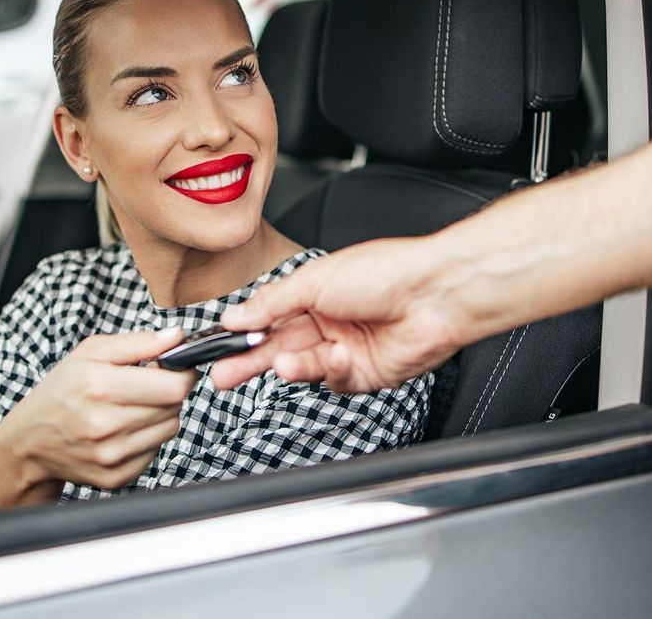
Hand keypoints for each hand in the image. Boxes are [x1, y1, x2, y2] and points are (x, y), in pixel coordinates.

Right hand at [0, 327, 195, 494]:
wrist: (29, 442)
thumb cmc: (60, 391)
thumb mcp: (90, 353)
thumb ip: (137, 342)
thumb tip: (176, 337)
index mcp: (99, 387)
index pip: (173, 387)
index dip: (182, 374)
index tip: (175, 368)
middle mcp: (106, 425)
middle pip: (174, 407)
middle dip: (168, 392)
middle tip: (147, 386)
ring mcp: (111, 455)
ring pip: (169, 429)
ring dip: (160, 415)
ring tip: (132, 407)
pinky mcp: (115, 477)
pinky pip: (155, 452)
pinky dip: (147, 438)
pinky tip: (125, 429)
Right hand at [211, 236, 467, 392]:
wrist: (435, 293)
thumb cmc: (384, 271)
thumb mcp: (315, 280)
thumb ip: (272, 302)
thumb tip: (236, 316)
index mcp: (313, 293)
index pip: (267, 316)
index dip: (241, 330)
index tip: (215, 343)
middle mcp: (327, 321)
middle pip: (278, 345)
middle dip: (248, 360)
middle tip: (220, 375)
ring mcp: (345, 348)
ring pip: (303, 366)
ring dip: (289, 366)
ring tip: (280, 363)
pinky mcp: (365, 373)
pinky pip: (334, 380)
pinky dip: (330, 371)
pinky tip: (337, 356)